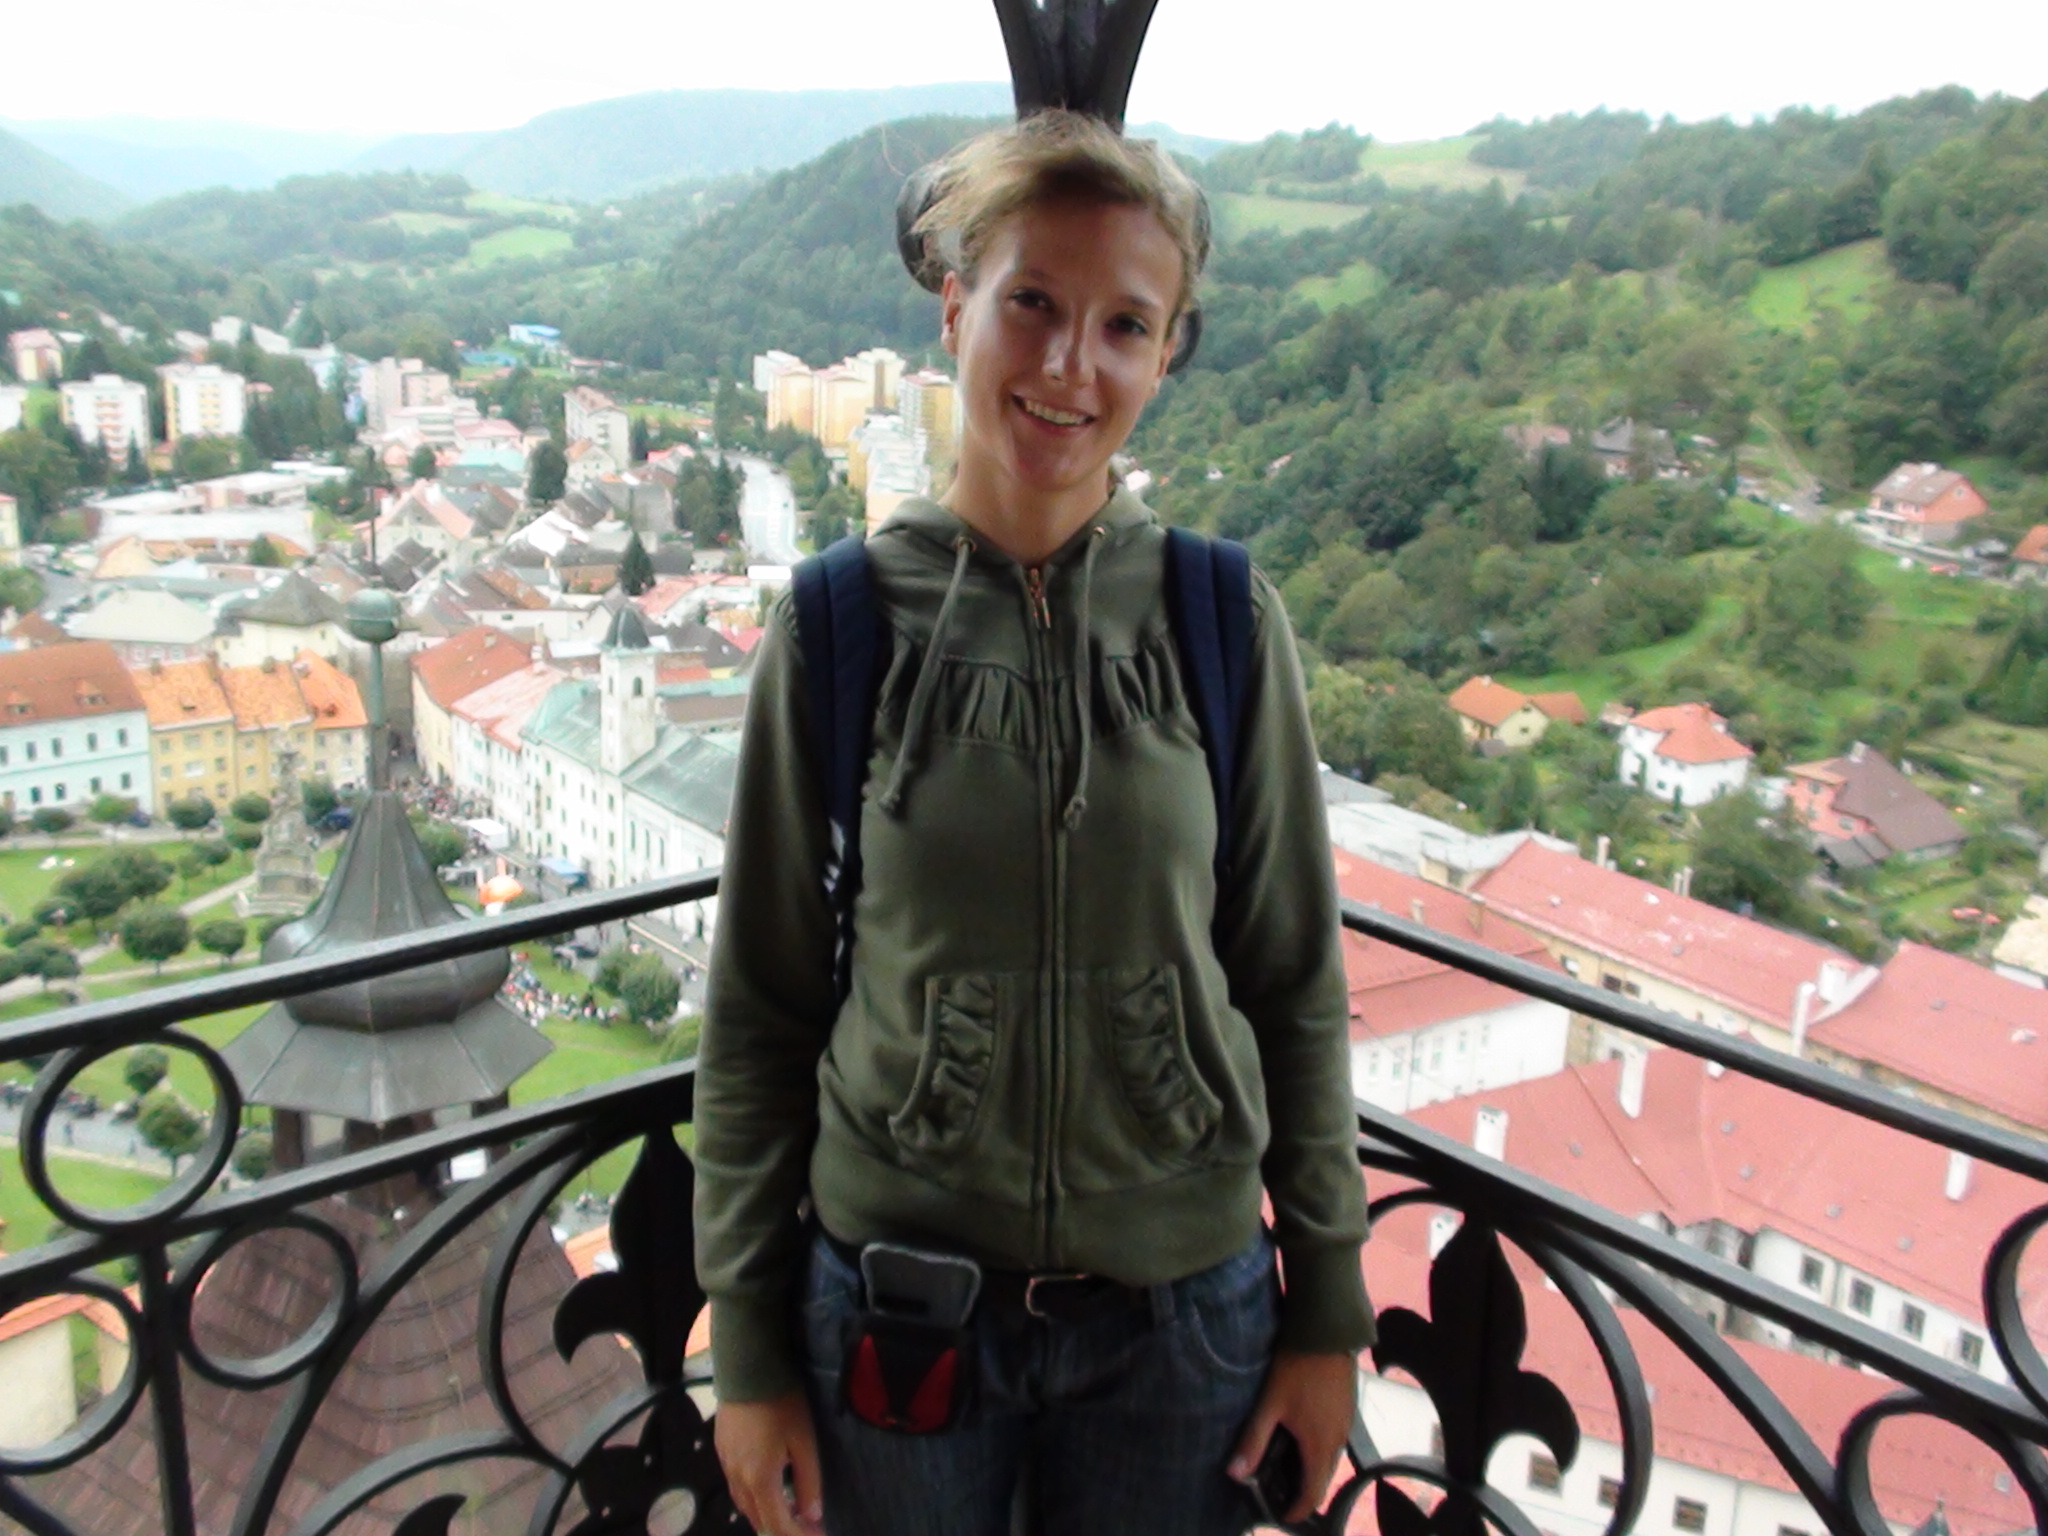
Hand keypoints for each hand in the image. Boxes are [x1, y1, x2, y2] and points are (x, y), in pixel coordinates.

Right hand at [715, 1392, 823, 1535]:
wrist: (748, 1369)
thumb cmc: (783, 1404)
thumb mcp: (805, 1442)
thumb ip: (809, 1481)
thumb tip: (811, 1515)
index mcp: (759, 1480)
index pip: (777, 1524)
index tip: (817, 1535)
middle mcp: (737, 1479)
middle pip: (757, 1519)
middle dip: (783, 1529)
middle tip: (807, 1526)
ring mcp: (725, 1464)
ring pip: (744, 1504)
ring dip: (766, 1514)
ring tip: (790, 1512)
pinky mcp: (722, 1450)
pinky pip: (736, 1486)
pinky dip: (753, 1497)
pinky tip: (769, 1488)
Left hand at [1229, 1351, 1356, 1524]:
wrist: (1326, 1332)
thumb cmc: (1296, 1367)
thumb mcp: (1270, 1404)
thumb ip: (1254, 1440)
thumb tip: (1235, 1474)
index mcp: (1320, 1445)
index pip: (1313, 1493)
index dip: (1298, 1509)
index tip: (1283, 1515)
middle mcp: (1338, 1440)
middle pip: (1323, 1479)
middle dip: (1304, 1492)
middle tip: (1280, 1494)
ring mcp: (1346, 1424)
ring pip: (1330, 1460)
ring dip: (1312, 1470)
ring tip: (1287, 1468)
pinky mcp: (1347, 1409)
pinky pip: (1335, 1441)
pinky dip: (1319, 1450)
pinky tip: (1301, 1438)